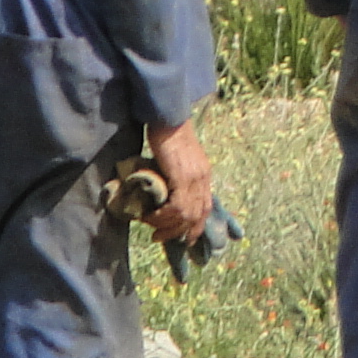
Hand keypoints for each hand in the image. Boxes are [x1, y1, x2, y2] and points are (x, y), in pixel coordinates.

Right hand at [142, 119, 212, 246]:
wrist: (168, 118)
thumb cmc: (168, 135)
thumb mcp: (176, 161)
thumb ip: (176, 178)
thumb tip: (164, 195)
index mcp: (203, 175)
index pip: (206, 208)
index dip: (195, 227)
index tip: (184, 239)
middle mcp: (203, 179)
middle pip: (199, 216)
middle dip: (181, 233)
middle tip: (160, 237)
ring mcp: (195, 178)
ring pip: (188, 215)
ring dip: (169, 227)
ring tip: (152, 228)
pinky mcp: (183, 177)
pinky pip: (177, 206)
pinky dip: (164, 216)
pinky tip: (151, 216)